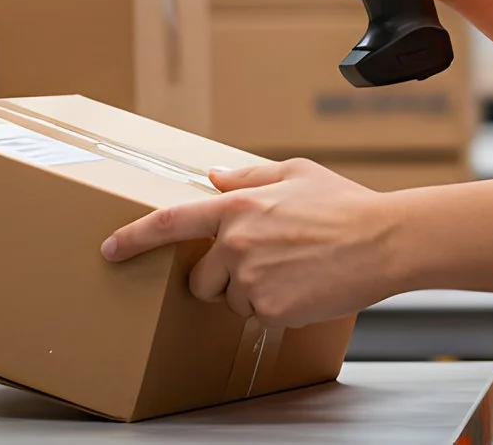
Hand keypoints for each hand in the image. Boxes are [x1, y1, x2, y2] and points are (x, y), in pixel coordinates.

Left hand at [100, 160, 402, 327]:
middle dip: (222, 277)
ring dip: (253, 293)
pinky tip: (305, 288)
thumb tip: (215, 179)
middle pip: (201, 278)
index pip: (170, 222)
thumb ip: (248, 178)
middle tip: (266, 264)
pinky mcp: (270, 309)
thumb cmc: (344, 205)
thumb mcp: (296, 174)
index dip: (133, 237)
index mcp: (237, 206)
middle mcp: (236, 243)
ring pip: (230, 300)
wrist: (384, 242)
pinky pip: (257, 317)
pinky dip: (277, 309)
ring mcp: (251, 279)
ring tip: (294, 272)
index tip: (109, 248)